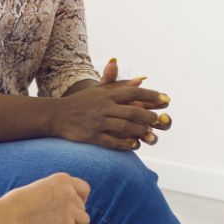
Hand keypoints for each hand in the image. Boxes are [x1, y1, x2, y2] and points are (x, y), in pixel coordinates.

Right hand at [0, 173, 90, 223]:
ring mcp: (70, 208)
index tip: (72, 206)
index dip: (80, 199)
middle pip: (82, 206)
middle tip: (60, 222)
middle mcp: (70, 192)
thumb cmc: (14, 203)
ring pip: (83, 219)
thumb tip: (56, 199)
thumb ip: (52, 191)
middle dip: (74, 214)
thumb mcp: (38, 187)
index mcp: (62, 179)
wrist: (8, 216)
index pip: (84, 189)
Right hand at [51, 63, 170, 150]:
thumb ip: (121, 85)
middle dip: (149, 116)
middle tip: (159, 120)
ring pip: (124, 127)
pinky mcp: (92, 136)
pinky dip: (125, 144)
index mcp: (107, 94)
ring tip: (150, 134)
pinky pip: (112, 142)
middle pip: (132, 111)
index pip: (133, 93)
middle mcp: (104, 107)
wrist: (57, 115)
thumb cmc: (82, 102)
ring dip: (140, 131)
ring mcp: (98, 122)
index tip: (166, 99)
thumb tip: (142, 79)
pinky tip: (134, 145)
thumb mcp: (100, 90)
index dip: (151, 96)